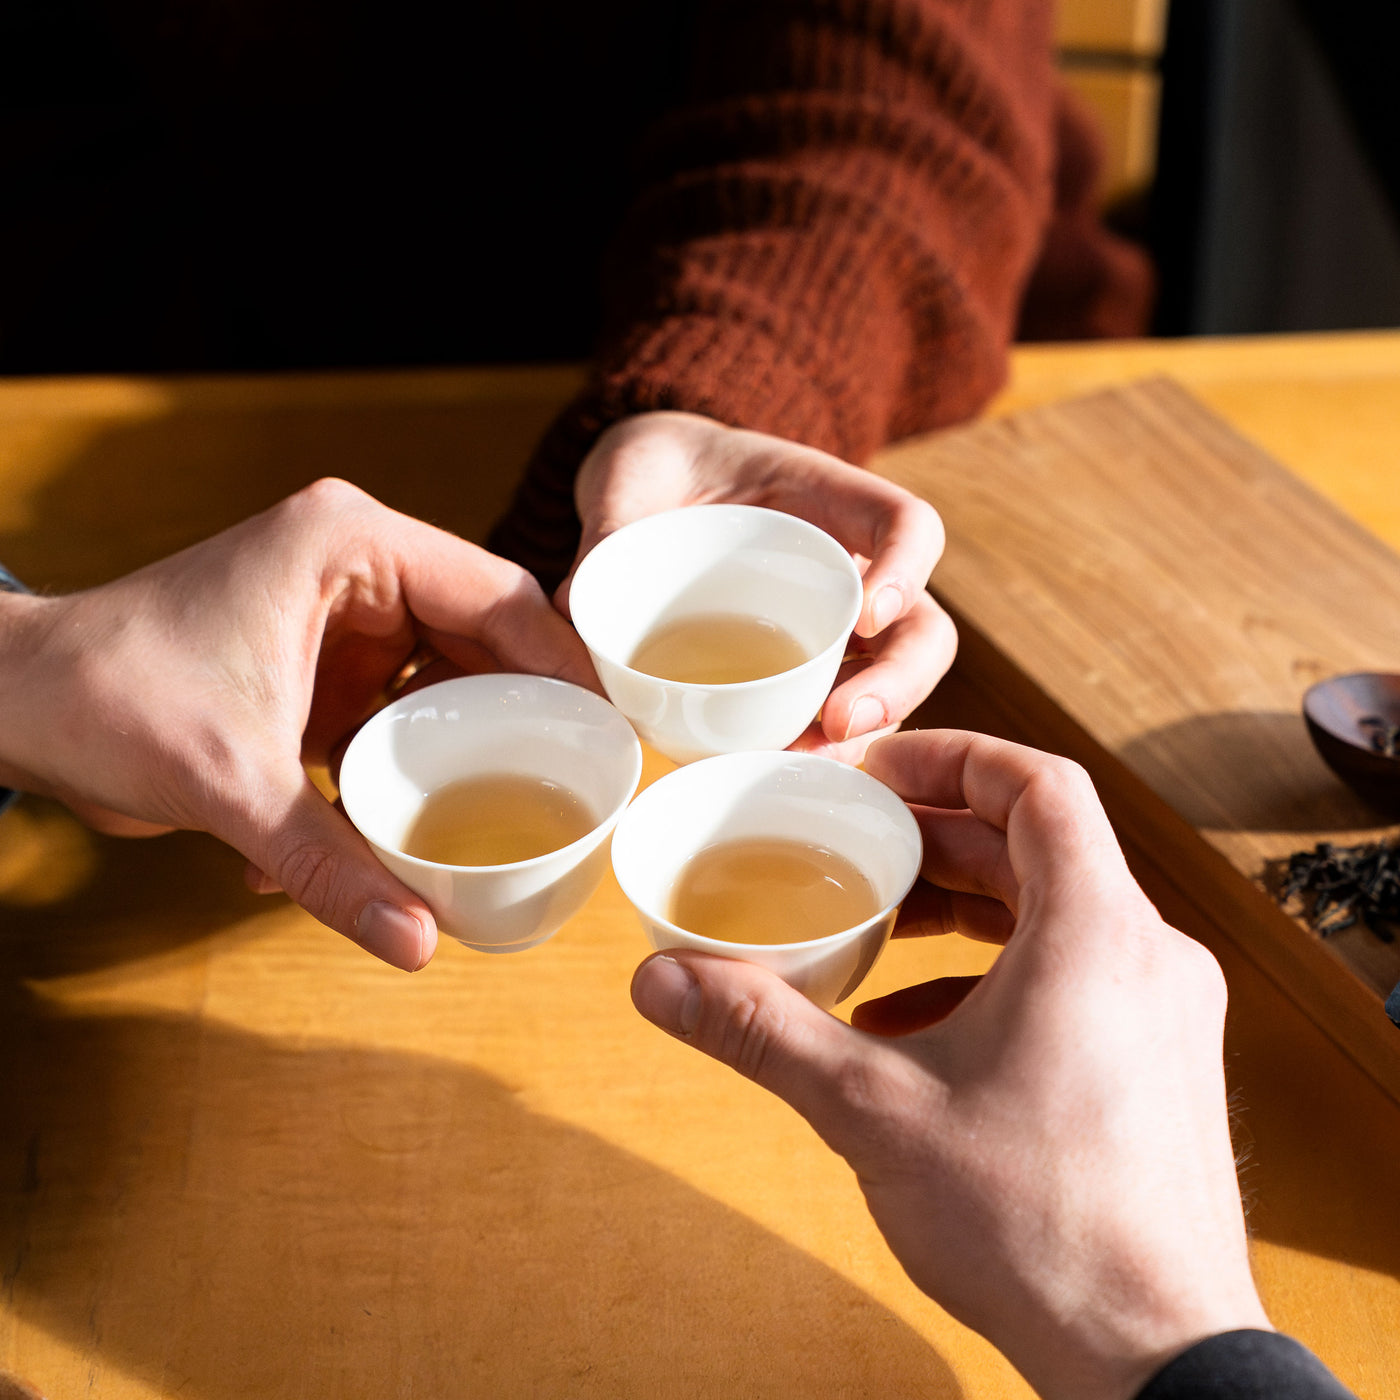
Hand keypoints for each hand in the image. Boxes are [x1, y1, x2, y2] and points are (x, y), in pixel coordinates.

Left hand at [0, 479, 597, 971]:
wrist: (20, 704)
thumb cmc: (107, 698)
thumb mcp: (232, 785)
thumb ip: (331, 863)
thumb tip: (418, 943)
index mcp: (349, 546)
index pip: (498, 595)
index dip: (566, 666)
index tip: (612, 735)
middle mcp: (355, 565)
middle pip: (488, 631)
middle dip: (532, 707)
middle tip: (582, 778)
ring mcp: (340, 609)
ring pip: (452, 668)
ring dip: (479, 733)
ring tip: (528, 800)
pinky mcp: (323, 655)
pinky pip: (405, 699)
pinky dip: (418, 753)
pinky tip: (424, 813)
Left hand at [556, 412, 954, 764]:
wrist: (652, 493)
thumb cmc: (656, 470)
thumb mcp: (631, 473)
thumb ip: (613, 523)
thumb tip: (578, 610)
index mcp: (827, 501)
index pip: (905, 524)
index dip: (907, 568)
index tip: (869, 612)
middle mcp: (851, 570)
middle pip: (924, 628)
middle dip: (897, 683)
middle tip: (837, 723)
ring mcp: (834, 627)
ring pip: (890, 686)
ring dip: (862, 735)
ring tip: (800, 765)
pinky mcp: (801, 673)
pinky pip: (832, 716)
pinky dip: (816, 750)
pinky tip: (775, 775)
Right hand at [630, 729, 1269, 1399]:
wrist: (1152, 1358)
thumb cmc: (1038, 1229)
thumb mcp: (874, 1110)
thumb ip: (763, 1031)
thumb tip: (664, 980)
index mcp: (1096, 932)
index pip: (1038, 783)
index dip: (953, 756)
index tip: (876, 768)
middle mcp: (1150, 955)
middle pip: (1039, 848)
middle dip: (937, 839)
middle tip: (853, 846)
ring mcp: (1166, 1013)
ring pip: (1058, 913)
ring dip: (965, 910)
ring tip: (876, 930)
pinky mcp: (1159, 1064)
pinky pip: (1075, 977)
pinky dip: (994, 975)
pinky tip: (913, 1026)